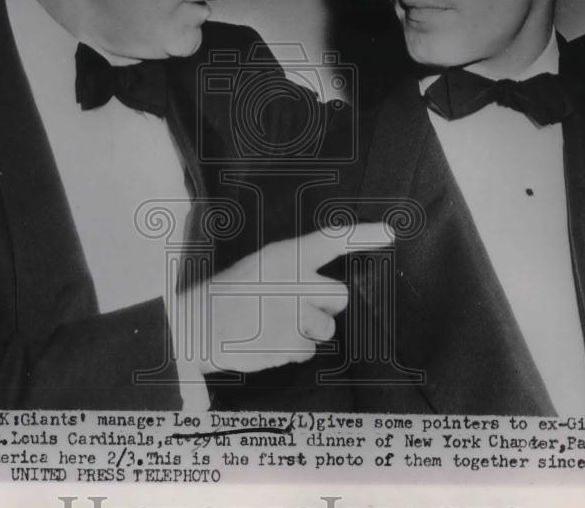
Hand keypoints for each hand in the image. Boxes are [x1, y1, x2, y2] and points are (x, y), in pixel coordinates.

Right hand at [174, 222, 392, 374]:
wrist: (194, 327)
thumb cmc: (227, 295)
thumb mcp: (261, 268)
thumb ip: (295, 272)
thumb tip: (326, 289)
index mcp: (285, 256)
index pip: (332, 239)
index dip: (364, 235)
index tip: (389, 233)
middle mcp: (294, 282)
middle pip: (340, 296)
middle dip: (325, 304)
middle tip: (295, 306)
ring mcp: (293, 315)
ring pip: (326, 328)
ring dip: (307, 331)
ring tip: (273, 327)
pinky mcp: (288, 345)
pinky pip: (308, 352)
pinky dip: (291, 351)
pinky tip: (267, 342)